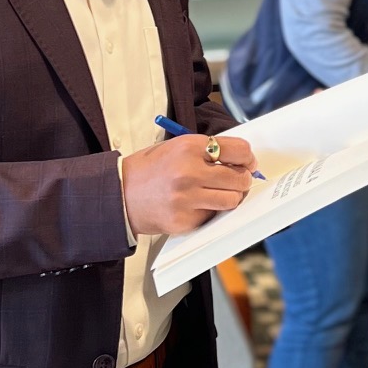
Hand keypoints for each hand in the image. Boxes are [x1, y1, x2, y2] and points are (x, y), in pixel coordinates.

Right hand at [121, 133, 257, 236]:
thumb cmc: (149, 169)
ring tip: (220, 193)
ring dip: (231, 197)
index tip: (248, 162)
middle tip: (238, 180)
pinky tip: (197, 204)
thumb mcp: (176, 147)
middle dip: (243, 179)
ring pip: (231, 200)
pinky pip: (212, 216)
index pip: (238, 149)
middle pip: (239, 178)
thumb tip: (240, 159)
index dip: (247, 157)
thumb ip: (206, 151)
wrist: (118, 194)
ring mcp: (187, 198)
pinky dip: (210, 211)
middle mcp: (189, 172)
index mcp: (189, 147)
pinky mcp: (184, 220)